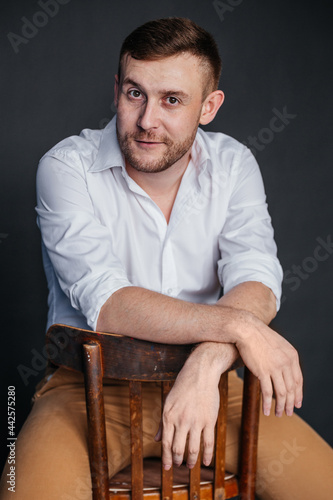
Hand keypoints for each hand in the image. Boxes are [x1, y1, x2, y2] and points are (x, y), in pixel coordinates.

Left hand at [155, 342, 237, 469]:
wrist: (200, 374)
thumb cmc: (183, 387)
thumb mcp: (168, 402)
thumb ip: (164, 423)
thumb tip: (157, 440)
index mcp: (168, 416)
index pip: (166, 444)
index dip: (166, 458)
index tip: (167, 468)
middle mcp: (181, 421)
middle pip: (178, 449)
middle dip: (177, 460)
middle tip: (178, 464)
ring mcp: (196, 421)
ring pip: (193, 449)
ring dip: (191, 461)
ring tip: (190, 465)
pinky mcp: (209, 420)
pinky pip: (208, 443)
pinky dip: (207, 455)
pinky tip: (206, 462)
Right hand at [235, 314, 302, 416]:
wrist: (246, 329)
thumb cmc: (259, 336)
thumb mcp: (278, 345)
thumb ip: (284, 358)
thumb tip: (285, 371)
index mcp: (292, 356)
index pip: (299, 380)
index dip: (299, 394)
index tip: (297, 403)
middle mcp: (286, 362)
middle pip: (291, 389)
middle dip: (291, 403)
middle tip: (289, 412)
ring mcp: (275, 367)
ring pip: (281, 393)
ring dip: (281, 406)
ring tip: (279, 414)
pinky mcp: (262, 371)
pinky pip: (267, 392)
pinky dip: (268, 404)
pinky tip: (266, 411)